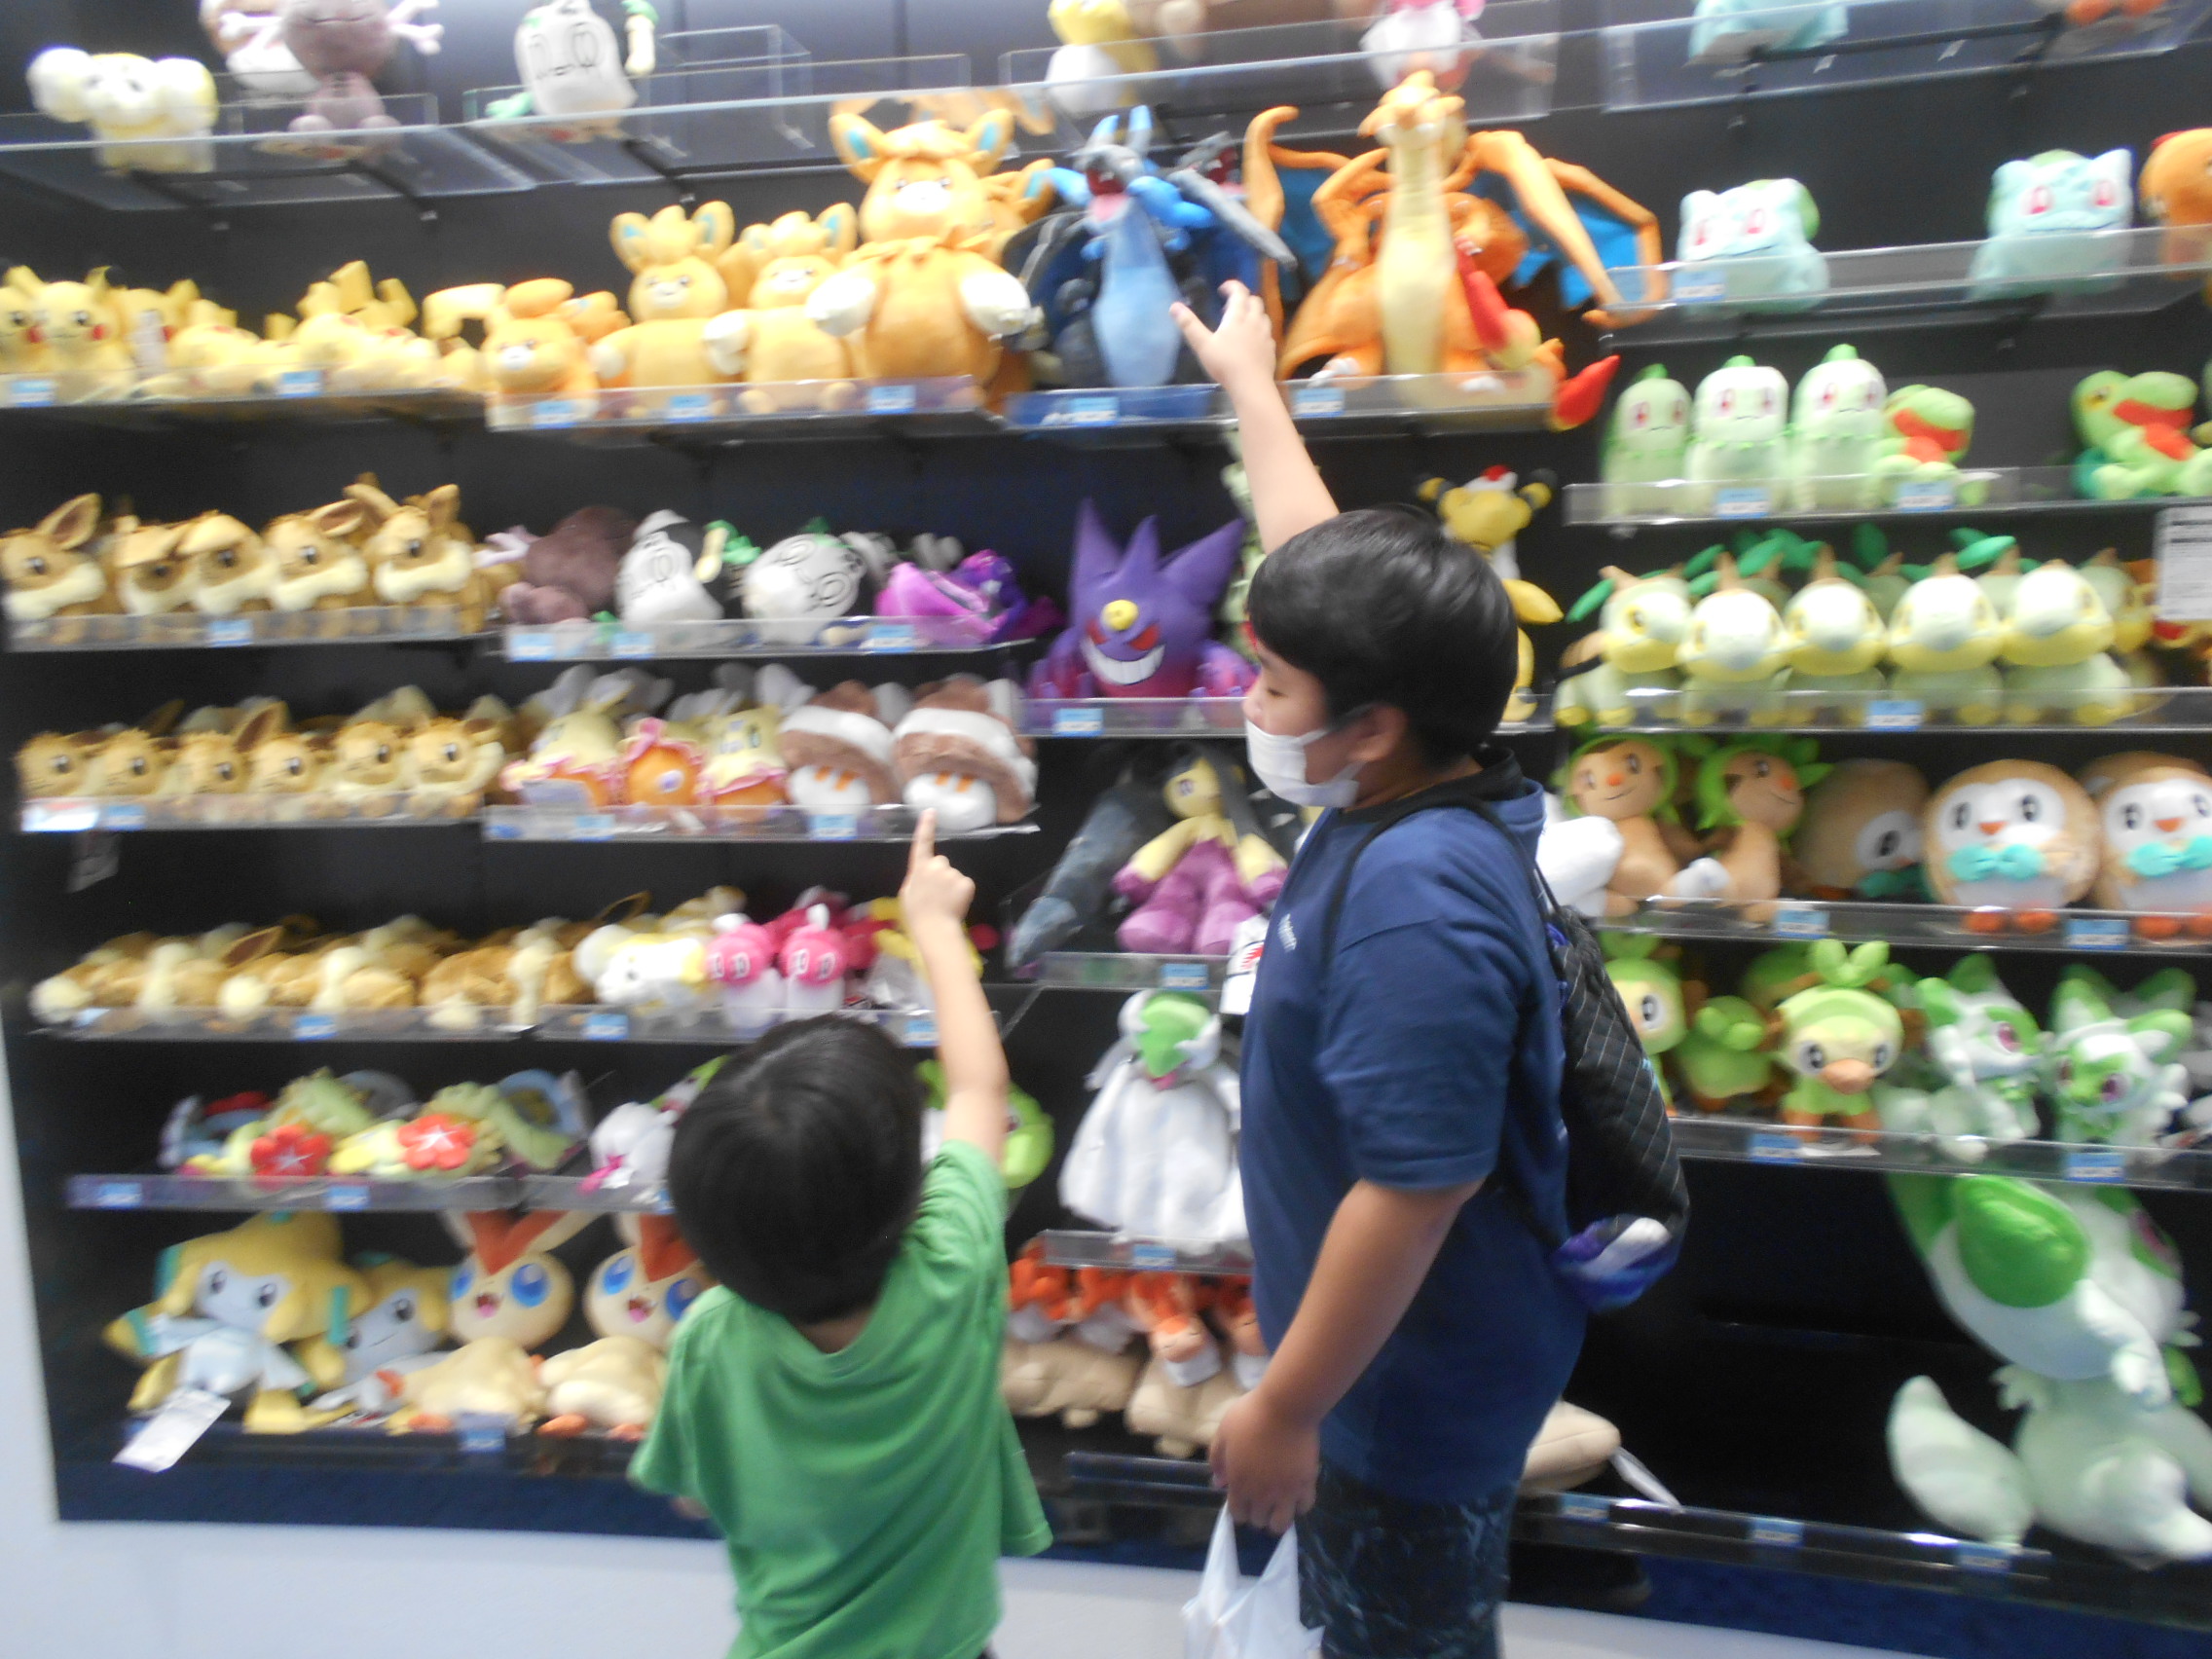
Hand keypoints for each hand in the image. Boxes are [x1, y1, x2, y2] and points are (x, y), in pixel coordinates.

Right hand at [900, 809, 974, 931]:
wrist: (934, 928)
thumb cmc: (917, 914)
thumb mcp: (908, 893)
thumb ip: (916, 878)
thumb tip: (923, 873)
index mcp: (919, 868)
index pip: (922, 843)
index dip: (926, 827)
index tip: (930, 811)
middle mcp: (935, 866)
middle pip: (941, 862)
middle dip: (940, 874)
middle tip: (936, 894)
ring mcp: (952, 873)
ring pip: (953, 875)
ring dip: (951, 885)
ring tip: (945, 902)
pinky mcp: (966, 882)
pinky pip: (964, 884)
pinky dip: (962, 892)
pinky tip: (955, 903)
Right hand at [1171, 281, 1276, 397]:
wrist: (1251, 385)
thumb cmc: (1225, 364)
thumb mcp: (1202, 345)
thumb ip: (1189, 325)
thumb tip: (1174, 306)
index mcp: (1238, 317)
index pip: (1239, 292)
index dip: (1232, 286)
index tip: (1223, 289)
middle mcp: (1254, 322)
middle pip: (1255, 301)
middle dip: (1244, 299)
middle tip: (1231, 307)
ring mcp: (1265, 335)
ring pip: (1263, 316)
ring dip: (1254, 313)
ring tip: (1243, 321)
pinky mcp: (1271, 349)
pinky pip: (1267, 333)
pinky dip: (1260, 330)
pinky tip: (1253, 340)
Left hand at [1210, 1386, 1318, 1533]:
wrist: (1285, 1408)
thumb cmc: (1251, 1416)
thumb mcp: (1224, 1433)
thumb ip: (1217, 1459)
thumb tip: (1218, 1482)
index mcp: (1239, 1483)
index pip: (1238, 1514)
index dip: (1239, 1511)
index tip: (1242, 1502)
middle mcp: (1262, 1494)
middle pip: (1259, 1521)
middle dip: (1257, 1515)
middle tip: (1260, 1502)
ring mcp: (1285, 1492)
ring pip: (1281, 1524)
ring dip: (1278, 1519)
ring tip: (1279, 1506)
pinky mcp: (1306, 1484)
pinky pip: (1304, 1507)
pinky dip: (1300, 1505)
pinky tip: (1296, 1494)